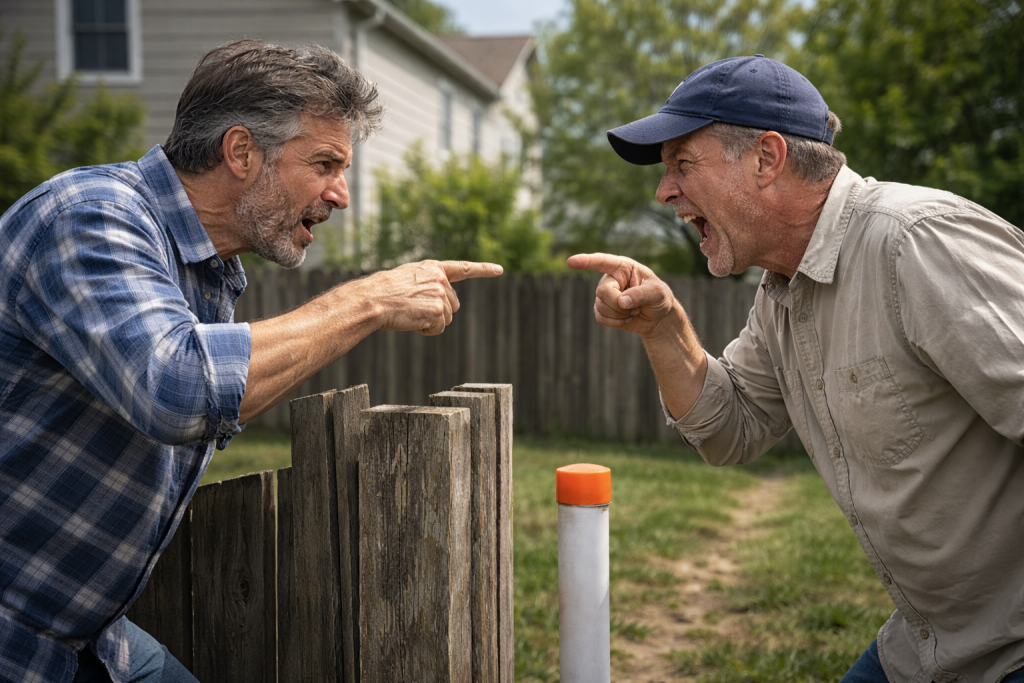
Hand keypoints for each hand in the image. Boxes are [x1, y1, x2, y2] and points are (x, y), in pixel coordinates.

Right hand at [362, 260, 502, 335]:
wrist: (373, 299)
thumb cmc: (384, 292)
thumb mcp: (408, 279)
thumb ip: (428, 284)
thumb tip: (442, 303)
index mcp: (433, 268)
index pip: (462, 268)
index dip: (482, 270)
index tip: (499, 270)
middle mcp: (440, 279)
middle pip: (453, 304)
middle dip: (439, 312)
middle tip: (414, 309)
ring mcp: (441, 294)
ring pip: (447, 318)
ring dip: (431, 322)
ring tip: (410, 313)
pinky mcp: (438, 310)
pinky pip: (439, 329)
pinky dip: (426, 330)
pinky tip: (412, 321)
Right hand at [567, 253, 678, 337]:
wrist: (658, 317)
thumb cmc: (659, 298)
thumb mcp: (658, 293)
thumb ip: (641, 295)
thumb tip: (620, 302)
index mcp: (623, 267)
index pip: (602, 262)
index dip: (586, 261)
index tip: (570, 262)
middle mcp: (610, 279)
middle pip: (602, 291)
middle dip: (618, 304)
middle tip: (636, 307)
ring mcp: (605, 295)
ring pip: (601, 307)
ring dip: (620, 315)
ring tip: (634, 311)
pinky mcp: (603, 310)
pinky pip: (600, 318)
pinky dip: (616, 322)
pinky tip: (627, 319)